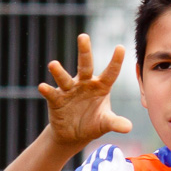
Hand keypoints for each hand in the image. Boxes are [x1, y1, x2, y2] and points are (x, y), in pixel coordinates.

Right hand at [38, 34, 133, 149]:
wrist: (74, 134)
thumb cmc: (93, 123)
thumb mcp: (105, 123)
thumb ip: (115, 123)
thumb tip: (128, 127)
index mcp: (101, 86)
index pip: (110, 72)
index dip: (116, 61)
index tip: (121, 47)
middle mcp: (85, 84)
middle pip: (85, 65)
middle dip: (84, 51)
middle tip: (83, 36)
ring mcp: (69, 90)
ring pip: (64, 78)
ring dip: (59, 72)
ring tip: (53, 64)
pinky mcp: (56, 100)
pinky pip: (51, 94)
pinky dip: (47, 90)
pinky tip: (42, 87)